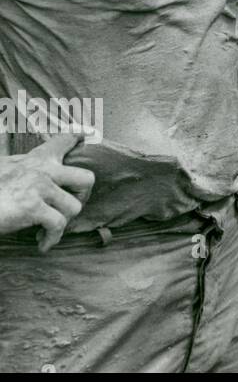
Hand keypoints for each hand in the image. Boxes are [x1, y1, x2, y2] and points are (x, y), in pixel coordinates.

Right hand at [0, 133, 95, 250]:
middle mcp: (43, 170)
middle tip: (68, 207)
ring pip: (74, 207)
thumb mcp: (6, 168)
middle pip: (86, 178)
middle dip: (82, 197)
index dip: (76, 139)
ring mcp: (39, 188)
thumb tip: (36, 165)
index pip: (64, 141)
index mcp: (37, 158)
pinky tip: (42, 243)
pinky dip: (52, 239)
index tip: (82, 137)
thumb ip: (24, 166)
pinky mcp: (32, 208)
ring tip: (48, 229)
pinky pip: (58, 225)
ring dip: (63, 223)